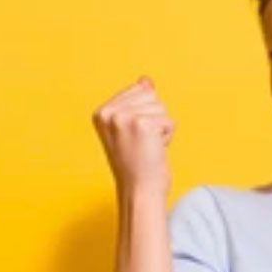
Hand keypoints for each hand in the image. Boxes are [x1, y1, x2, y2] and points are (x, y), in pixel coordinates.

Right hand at [91, 75, 175, 196]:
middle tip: (142, 144)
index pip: (139, 90)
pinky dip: (168, 137)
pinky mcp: (142, 125)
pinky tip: (154, 150)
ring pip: (161, 107)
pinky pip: (169, 121)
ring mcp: (124, 118)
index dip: (144, 114)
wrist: (139, 190)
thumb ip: (136, 102)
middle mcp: (109, 112)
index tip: (134, 137)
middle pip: (151, 95)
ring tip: (147, 147)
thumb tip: (146, 80)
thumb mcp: (130, 129)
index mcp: (101, 112)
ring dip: (161, 129)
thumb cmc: (137, 164)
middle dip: (154, 120)